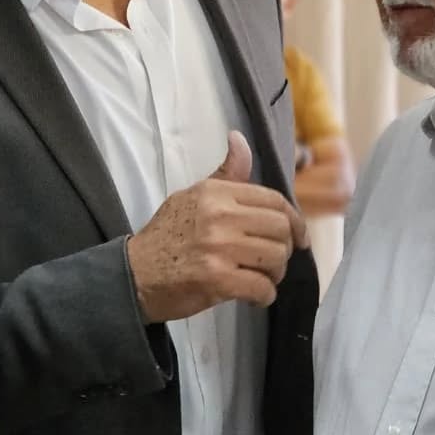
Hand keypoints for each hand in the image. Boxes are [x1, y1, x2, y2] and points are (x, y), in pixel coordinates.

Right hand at [127, 130, 308, 322]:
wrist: (135, 274)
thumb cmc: (166, 236)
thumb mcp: (193, 196)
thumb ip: (225, 175)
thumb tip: (239, 138)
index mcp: (215, 193)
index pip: (273, 200)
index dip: (294, 220)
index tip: (299, 237)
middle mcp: (219, 216)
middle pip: (280, 229)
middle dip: (284, 248)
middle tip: (272, 260)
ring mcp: (219, 248)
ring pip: (275, 258)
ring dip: (274, 273)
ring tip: (261, 277)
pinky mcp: (217, 279)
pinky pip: (262, 287)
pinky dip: (264, 295)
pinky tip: (254, 295)